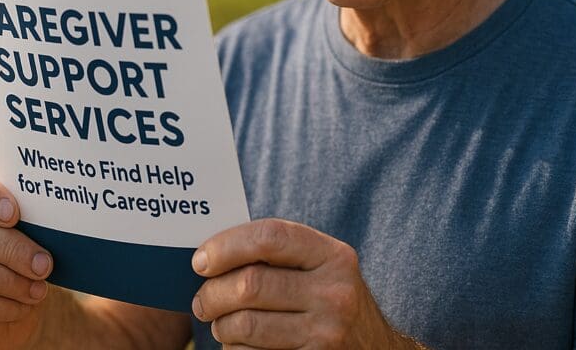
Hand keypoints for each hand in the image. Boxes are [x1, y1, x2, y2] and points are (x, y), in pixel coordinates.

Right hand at [0, 167, 58, 348]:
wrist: (22, 295)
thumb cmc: (27, 249)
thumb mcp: (31, 227)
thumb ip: (33, 215)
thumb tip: (56, 215)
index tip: (15, 214)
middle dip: (13, 249)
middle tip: (44, 264)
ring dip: (12, 282)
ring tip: (39, 289)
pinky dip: (3, 306)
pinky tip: (23, 306)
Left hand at [190, 218, 422, 348]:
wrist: (375, 349)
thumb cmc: (329, 299)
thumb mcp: (319, 268)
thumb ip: (277, 255)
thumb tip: (209, 255)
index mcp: (333, 256)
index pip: (270, 237)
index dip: (226, 246)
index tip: (200, 261)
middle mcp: (335, 293)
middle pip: (250, 284)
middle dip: (212, 293)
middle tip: (202, 300)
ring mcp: (327, 334)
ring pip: (245, 325)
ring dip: (220, 326)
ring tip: (220, 323)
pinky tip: (240, 344)